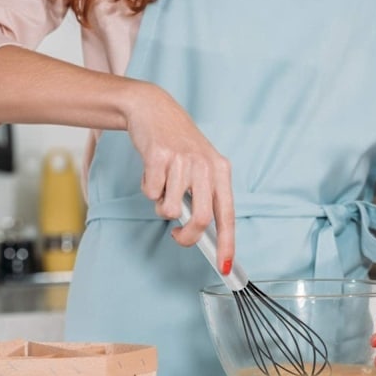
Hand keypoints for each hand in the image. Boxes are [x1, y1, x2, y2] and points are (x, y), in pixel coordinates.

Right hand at [125, 81, 234, 273]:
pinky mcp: (159, 156)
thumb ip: (204, 196)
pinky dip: (148, 189)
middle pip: (201, 218)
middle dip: (187, 236)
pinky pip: (151, 192)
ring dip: (161, 205)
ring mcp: (183, 161)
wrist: (154, 110)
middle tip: (177, 235)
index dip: (227, 243)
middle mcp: (206, 166)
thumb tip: (201, 234)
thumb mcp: (201, 167)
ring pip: (169, 208)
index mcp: (221, 171)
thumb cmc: (178, 146)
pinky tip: (152, 171)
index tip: (225, 266)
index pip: (227, 215)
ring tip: (162, 186)